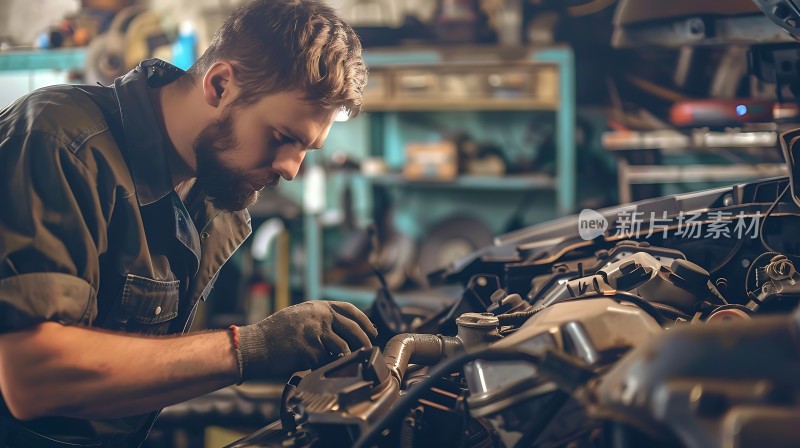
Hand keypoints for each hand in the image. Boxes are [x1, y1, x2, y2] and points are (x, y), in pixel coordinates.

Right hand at [237, 301, 376, 379]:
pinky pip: (327, 362)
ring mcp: (315, 332)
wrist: (253, 346)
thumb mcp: (299, 317)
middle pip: (353, 328)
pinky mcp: (310, 350)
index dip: (364, 321)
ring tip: (341, 363)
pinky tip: (319, 368)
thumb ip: (320, 319)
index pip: (349, 309)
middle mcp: (319, 316)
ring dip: (346, 358)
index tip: (372, 331)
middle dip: (364, 342)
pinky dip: (326, 367)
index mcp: (317, 306)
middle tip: (367, 351)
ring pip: (343, 347)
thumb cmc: (274, 335)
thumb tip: (345, 330)